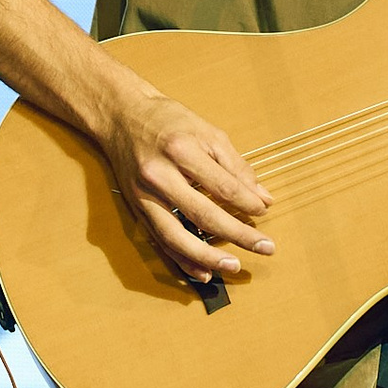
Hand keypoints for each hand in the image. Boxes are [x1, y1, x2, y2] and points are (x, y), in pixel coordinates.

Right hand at [90, 89, 275, 283]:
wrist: (121, 116)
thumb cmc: (168, 121)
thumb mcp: (208, 133)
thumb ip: (236, 166)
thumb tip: (263, 198)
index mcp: (181, 150)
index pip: (222, 185)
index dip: (247, 203)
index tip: (264, 212)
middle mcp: (159, 175)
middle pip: (203, 215)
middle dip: (237, 235)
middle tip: (266, 248)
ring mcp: (144, 196)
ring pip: (176, 236)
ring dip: (207, 257)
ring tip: (234, 266)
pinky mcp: (136, 209)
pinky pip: (160, 241)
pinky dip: (181, 259)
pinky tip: (202, 272)